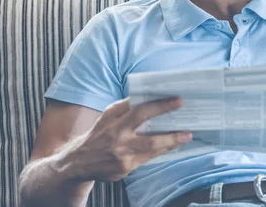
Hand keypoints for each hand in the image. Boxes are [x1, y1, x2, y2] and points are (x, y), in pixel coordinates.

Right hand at [69, 97, 191, 181]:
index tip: (178, 100)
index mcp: (114, 122)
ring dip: (171, 143)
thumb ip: (126, 106)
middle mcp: (118, 141)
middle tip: (188, 128)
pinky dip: (161, 151)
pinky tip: (172, 145)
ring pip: (152, 150)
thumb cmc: (99, 133)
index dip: (161, 106)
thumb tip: (150, 95)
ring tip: (186, 135)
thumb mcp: (108, 115)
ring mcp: (121, 157)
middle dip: (171, 134)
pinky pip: (148, 159)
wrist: (78, 162)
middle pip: (149, 138)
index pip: (140, 111)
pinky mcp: (124, 169)